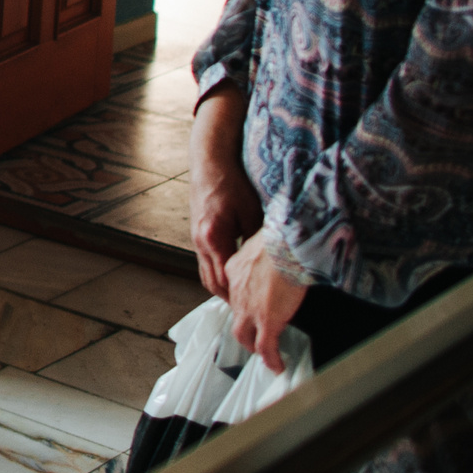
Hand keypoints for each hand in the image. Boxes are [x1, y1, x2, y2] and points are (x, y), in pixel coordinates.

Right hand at [190, 89, 262, 297]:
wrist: (210, 160)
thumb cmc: (231, 182)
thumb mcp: (253, 212)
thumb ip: (259, 240)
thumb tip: (276, 260)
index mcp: (214, 238)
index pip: (225, 280)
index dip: (239, 297)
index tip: (254, 309)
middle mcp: (201, 242)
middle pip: (211, 282)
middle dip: (229, 299)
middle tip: (249, 311)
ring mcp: (196, 238)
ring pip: (206, 273)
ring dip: (222, 287)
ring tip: (242, 298)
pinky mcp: (198, 233)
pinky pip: (206, 261)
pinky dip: (219, 272)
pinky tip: (234, 274)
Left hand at [225, 232, 308, 372]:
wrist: (284, 246)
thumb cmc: (280, 240)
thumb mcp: (263, 244)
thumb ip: (264, 255)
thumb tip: (276, 256)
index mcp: (234, 270)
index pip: (236, 293)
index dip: (245, 304)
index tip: (253, 308)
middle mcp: (237, 292)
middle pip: (236, 318)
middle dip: (245, 331)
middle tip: (255, 338)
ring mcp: (250, 310)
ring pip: (246, 336)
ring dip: (255, 347)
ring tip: (265, 355)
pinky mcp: (267, 322)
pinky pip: (267, 348)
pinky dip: (271, 360)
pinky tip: (278, 367)